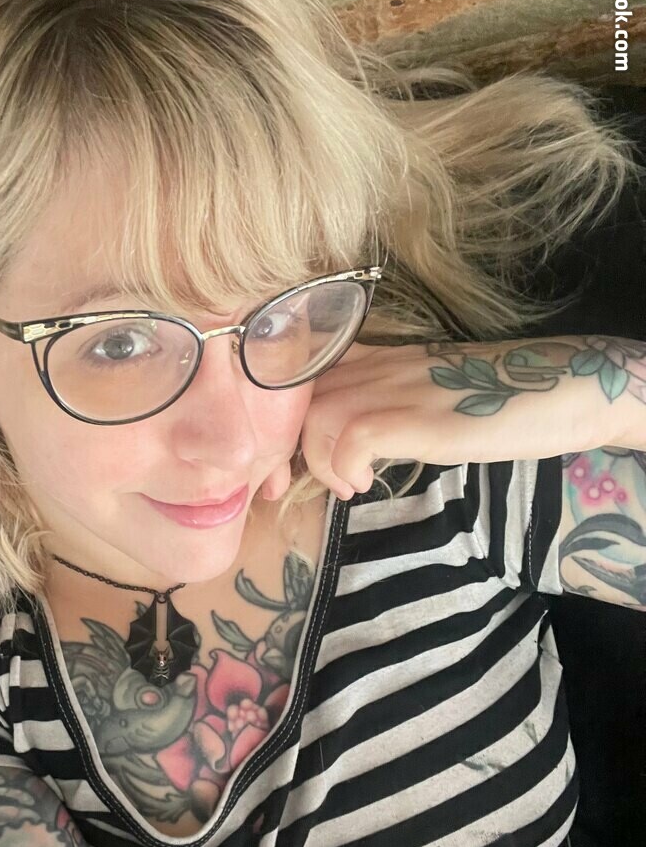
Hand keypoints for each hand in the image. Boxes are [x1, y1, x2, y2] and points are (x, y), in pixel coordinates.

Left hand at [293, 338, 611, 498]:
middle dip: (289, 447)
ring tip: (348, 487)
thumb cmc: (499, 399)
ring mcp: (399, 389)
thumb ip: (386, 408)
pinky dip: (346, 468)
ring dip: (319, 460)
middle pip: (299, 397)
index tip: (288, 461)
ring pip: (317, 415)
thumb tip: (353, 445)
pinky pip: (354, 437)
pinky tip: (364, 486)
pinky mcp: (420, 418)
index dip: (283, 419)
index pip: (304, 375)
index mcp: (380, 359)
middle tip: (307, 483)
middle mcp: (381, 366)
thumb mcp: (427, 396)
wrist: (563, 389)